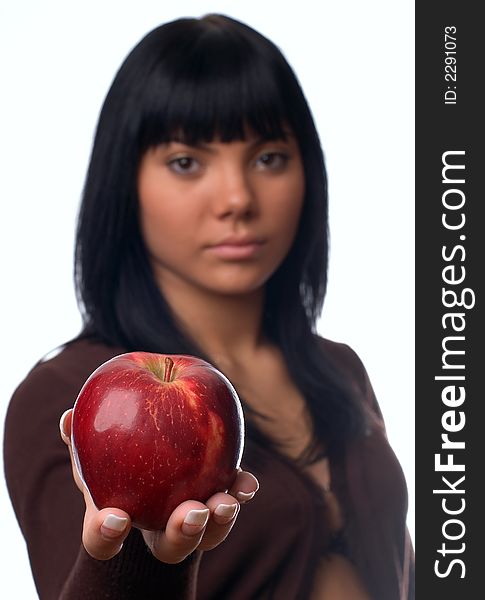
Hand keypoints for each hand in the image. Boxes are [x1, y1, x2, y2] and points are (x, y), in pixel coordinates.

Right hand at [60, 408, 258, 562]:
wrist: (150, 468)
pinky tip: (246, 483)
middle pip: (171, 547)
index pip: (105, 540)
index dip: (107, 534)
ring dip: (219, 518)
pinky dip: (240, 492)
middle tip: (191, 514)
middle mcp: (159, 531)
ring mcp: (193, 520)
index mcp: (120, 520)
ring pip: (208, 533)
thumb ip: (80, 436)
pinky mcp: (218, 501)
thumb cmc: (116, 459)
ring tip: (226, 500)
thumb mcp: (94, 448)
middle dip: (183, 533)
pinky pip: (232, 501)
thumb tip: (68, 417)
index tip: (116, 518)